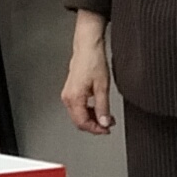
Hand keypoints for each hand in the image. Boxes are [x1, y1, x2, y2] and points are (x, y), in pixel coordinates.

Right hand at [59, 15, 115, 138]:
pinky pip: (77, 107)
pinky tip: (98, 108)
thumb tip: (104, 122)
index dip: (96, 129)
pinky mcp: (70, 90)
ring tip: (106, 116)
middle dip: (94, 125)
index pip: (83, 123)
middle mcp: (68, 97)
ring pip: (78, 115)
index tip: (107, 129)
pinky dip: (88, 111)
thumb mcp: (103, 87)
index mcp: (74, 98)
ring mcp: (68, 94)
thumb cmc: (93, 61)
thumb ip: (103, 107)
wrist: (87, 47)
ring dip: (92, 118)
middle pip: (79, 121)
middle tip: (108, 124)